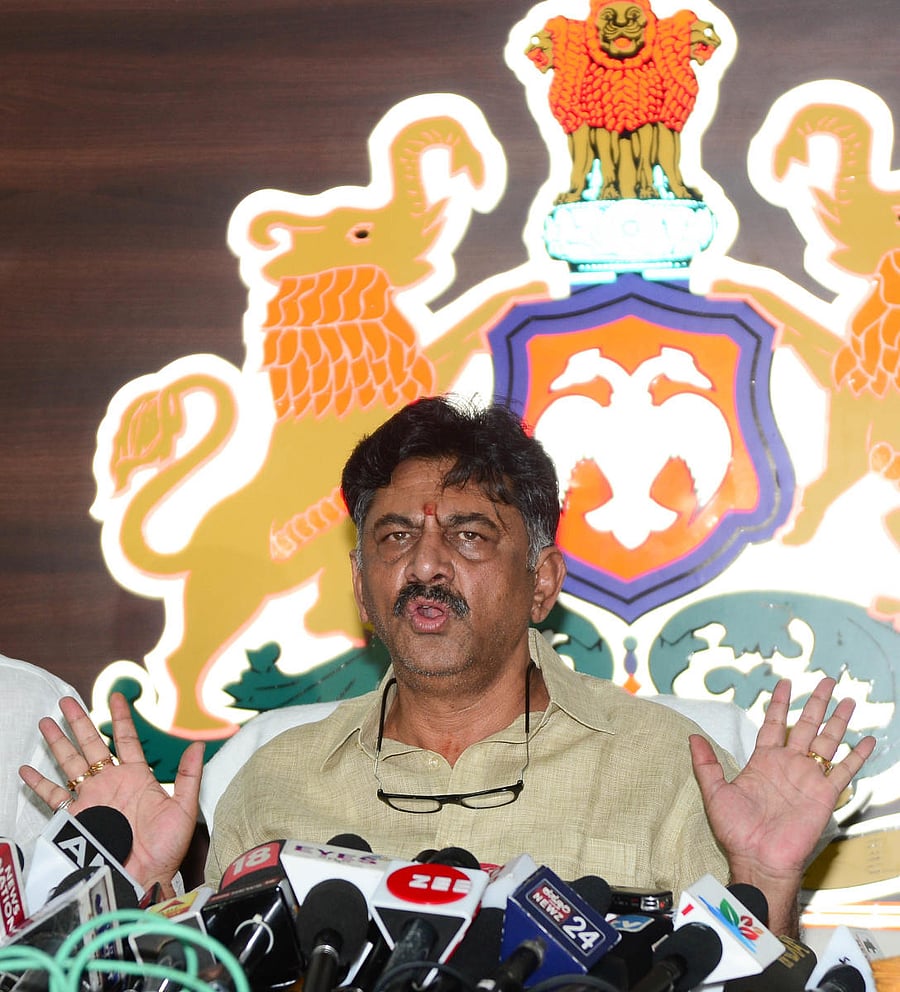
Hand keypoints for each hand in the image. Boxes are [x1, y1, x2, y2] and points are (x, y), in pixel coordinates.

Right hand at [19, 691, 203, 892]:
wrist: (144, 878)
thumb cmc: (166, 848)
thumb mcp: (183, 808)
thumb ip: (188, 776)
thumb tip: (198, 745)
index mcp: (137, 777)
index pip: (126, 740)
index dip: (121, 718)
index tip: (116, 697)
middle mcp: (111, 783)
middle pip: (91, 745)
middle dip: (79, 722)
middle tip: (66, 700)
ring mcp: (91, 799)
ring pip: (71, 764)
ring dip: (58, 743)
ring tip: (46, 722)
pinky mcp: (76, 817)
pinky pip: (54, 798)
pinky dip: (40, 784)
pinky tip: (27, 770)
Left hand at [689, 677, 874, 933]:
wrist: (758, 859)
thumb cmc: (736, 831)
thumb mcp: (714, 792)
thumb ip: (705, 764)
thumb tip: (692, 737)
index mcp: (764, 761)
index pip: (774, 723)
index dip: (779, 703)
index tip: (784, 682)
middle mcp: (789, 765)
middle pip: (806, 726)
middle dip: (816, 703)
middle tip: (827, 680)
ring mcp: (808, 778)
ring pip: (827, 742)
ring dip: (838, 721)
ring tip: (849, 701)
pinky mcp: (824, 795)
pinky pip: (844, 771)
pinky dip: (857, 756)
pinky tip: (869, 740)